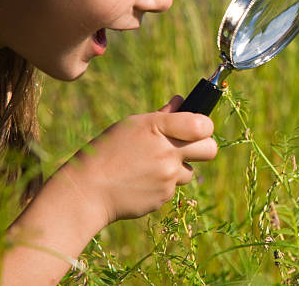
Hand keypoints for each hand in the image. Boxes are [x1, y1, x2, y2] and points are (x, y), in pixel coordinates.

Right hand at [59, 95, 216, 224]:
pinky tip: (141, 181)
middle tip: (190, 147)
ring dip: (178, 169)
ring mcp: (167, 177)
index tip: (198, 128)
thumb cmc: (107, 151)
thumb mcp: (132, 125)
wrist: (88, 191)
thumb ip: (163, 116)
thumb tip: (181, 101)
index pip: (203, 125)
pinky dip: (161, 185)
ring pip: (190, 172)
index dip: (205, 126)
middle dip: (204, 147)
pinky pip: (172, 188)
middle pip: (210, 150)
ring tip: (151, 167)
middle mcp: (168, 152)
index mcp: (159, 127)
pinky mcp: (163, 197)